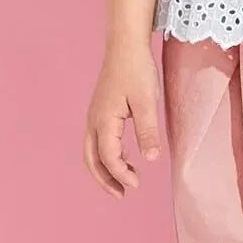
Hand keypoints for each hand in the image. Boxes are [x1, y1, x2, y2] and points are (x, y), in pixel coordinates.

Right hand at [83, 45, 162, 197]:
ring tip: (123, 183)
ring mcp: (94, 116)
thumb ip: (148, 131)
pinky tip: (125, 158)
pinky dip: (106, 155)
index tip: (137, 184)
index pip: (108, 157)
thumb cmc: (137, 71)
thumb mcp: (147, 102)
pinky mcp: (100, 111)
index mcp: (104, 120)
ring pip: (91, 152)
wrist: (125, 46)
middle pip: (91, 159)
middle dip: (104, 180)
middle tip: (121, 195)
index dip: (120, 174)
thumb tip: (150, 160)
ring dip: (104, 170)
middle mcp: (93, 121)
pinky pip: (97, 141)